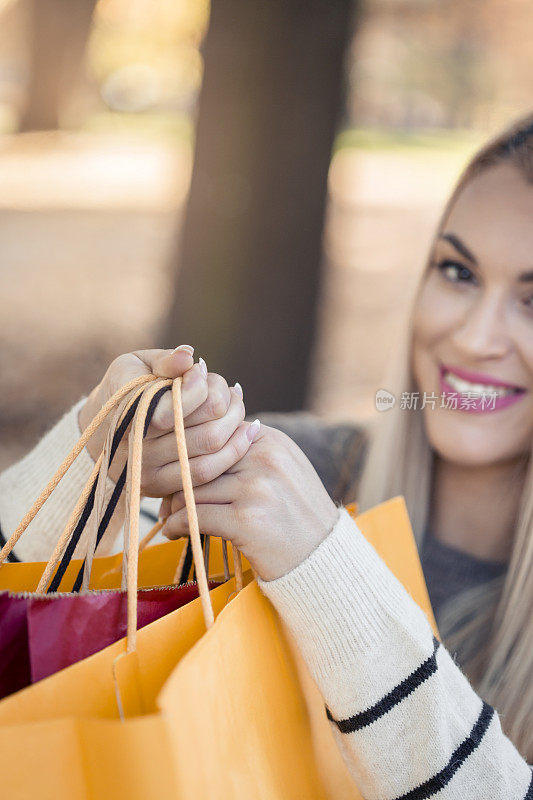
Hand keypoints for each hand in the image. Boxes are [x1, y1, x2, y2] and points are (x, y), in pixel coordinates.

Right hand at [78, 347, 253, 496]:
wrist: (98, 433)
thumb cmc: (123, 389)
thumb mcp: (133, 366)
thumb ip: (163, 361)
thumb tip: (189, 357)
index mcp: (126, 412)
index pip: (177, 408)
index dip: (199, 386)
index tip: (201, 371)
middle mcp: (137, 448)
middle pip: (206, 432)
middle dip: (226, 405)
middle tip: (229, 390)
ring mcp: (149, 472)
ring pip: (211, 453)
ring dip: (236, 425)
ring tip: (238, 404)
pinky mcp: (161, 487)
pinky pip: (208, 473)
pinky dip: (235, 450)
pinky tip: (246, 431)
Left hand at [161, 424, 339, 580]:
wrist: (322, 560)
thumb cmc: (296, 516)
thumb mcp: (283, 470)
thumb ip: (249, 452)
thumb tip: (197, 447)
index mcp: (271, 441)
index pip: (215, 438)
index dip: (192, 456)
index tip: (179, 473)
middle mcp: (265, 458)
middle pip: (201, 461)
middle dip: (177, 481)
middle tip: (164, 499)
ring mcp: (256, 488)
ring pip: (193, 488)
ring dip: (173, 506)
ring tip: (170, 517)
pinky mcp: (246, 520)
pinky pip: (194, 515)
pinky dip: (177, 525)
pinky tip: (175, 532)